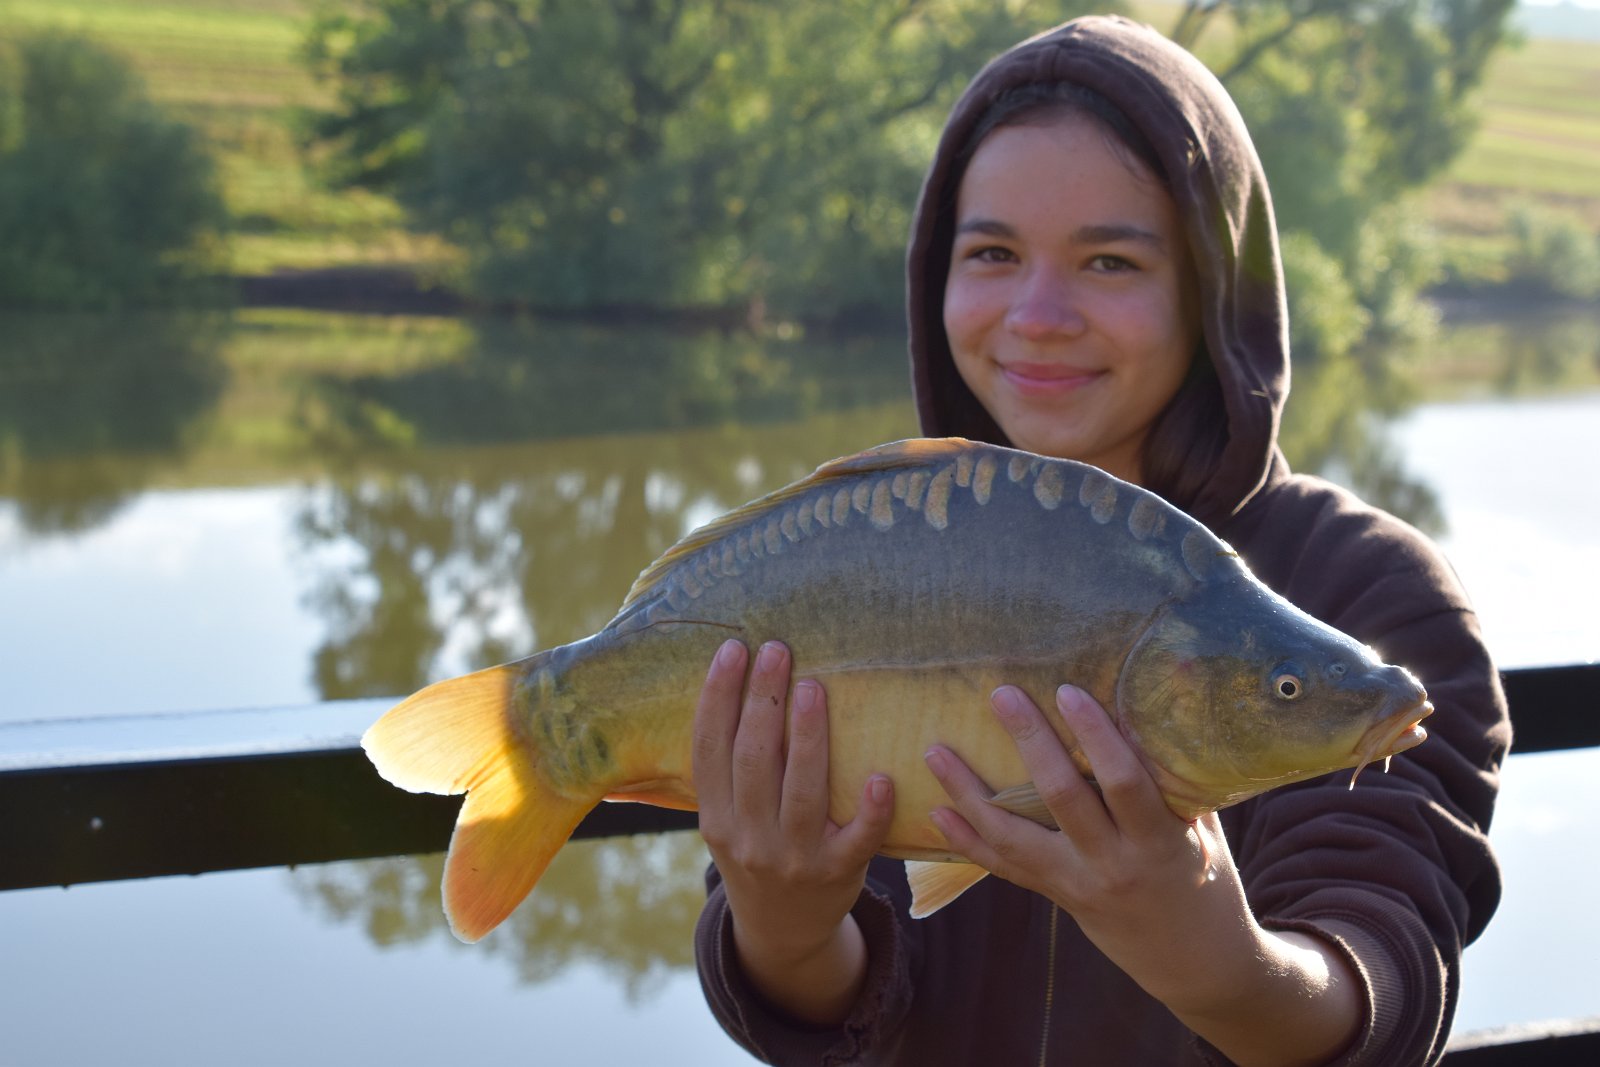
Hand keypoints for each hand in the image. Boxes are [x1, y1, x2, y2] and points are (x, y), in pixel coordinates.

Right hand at [693, 639, 894, 1024]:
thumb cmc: (757, 851)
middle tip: (776, 649)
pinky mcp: (840, 872)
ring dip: (808, 736)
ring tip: (814, 686)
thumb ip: (728, 770)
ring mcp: (795, 858)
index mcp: (716, 819)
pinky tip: (882, 777)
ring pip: (801, 790)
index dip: (717, 697)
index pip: (710, 749)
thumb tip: (741, 680)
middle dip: (763, 700)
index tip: (732, 650)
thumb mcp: (726, 821)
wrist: (783, 931)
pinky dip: (870, 810)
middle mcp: (749, 838)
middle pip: (753, 760)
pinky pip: (858, 839)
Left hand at [925, 684, 1360, 1066]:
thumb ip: (1175, 780)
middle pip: (1061, 799)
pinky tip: (936, 811)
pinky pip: (1003, 868)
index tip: (1069, 691)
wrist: (1194, 962)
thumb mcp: (1205, 831)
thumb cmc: (1206, 880)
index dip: (1097, 737)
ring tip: (934, 752)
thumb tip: (1148, 707)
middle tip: (1001, 695)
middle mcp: (1112, 865)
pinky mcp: (1054, 895)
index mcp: (1160, 844)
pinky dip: (966, 840)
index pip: (1124, 783)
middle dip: (1030, 742)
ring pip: (1013, 838)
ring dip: (969, 794)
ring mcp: (1076, 884)